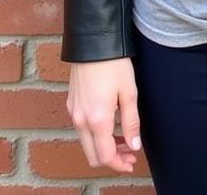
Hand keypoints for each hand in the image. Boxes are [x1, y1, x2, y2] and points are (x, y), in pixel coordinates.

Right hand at [66, 57, 141, 173]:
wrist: (93, 41)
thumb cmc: (114, 64)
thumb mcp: (129, 92)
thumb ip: (131, 122)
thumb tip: (135, 146)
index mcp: (97, 120)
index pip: (105, 156)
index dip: (119, 165)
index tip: (132, 162)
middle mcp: (80, 120)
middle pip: (92, 155)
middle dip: (112, 159)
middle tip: (130, 154)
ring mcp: (73, 112)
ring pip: (86, 143)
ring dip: (103, 147)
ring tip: (123, 140)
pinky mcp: (71, 103)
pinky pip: (81, 129)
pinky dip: (95, 135)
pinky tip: (110, 125)